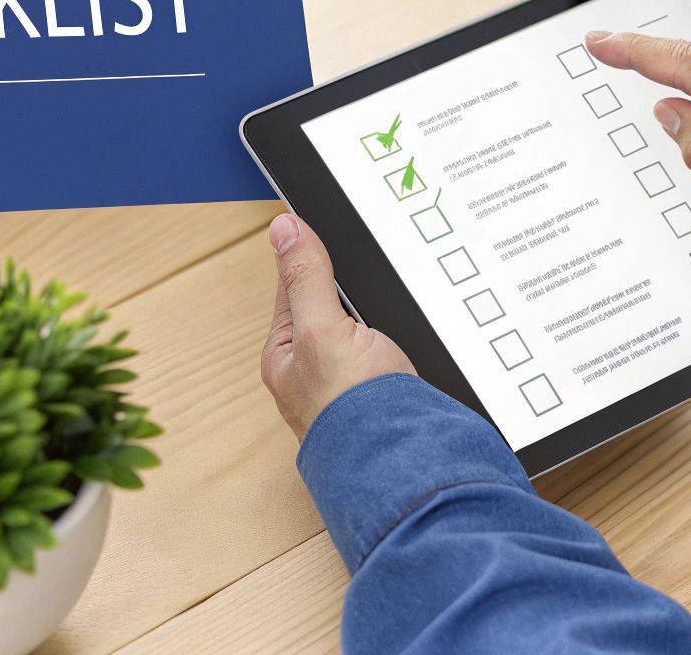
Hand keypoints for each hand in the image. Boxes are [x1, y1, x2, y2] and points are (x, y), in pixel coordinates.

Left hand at [260, 213, 415, 438]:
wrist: (406, 461)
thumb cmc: (354, 411)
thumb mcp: (323, 328)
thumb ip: (306, 277)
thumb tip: (284, 229)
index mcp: (284, 354)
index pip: (294, 286)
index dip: (313, 255)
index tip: (329, 229)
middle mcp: (312, 370)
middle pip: (329, 305)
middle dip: (350, 287)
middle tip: (365, 274)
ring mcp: (348, 382)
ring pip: (361, 326)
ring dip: (376, 314)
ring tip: (385, 309)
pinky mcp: (383, 391)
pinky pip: (386, 348)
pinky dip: (397, 337)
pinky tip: (405, 336)